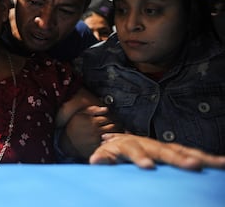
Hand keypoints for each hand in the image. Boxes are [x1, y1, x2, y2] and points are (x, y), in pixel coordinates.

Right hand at [60, 106, 120, 158]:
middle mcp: (96, 130)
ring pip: (111, 135)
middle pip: (112, 126)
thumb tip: (106, 109)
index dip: (108, 119)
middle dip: (113, 125)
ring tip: (110, 133)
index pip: (108, 118)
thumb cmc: (74, 126)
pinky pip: (107, 143)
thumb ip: (93, 109)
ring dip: (113, 133)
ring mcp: (97, 140)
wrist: (68, 141)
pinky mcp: (96, 147)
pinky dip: (109, 141)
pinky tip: (106, 140)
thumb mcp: (80, 114)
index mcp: (93, 121)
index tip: (107, 120)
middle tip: (111, 126)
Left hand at [89, 133, 224, 169]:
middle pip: (165, 151)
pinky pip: (191, 155)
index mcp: (131, 144)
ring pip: (183, 151)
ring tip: (219, 164)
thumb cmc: (116, 150)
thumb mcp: (107, 153)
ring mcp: (164, 147)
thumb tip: (95, 160)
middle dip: (179, 159)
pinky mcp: (174, 151)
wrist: (125, 140)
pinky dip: (207, 159)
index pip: (135, 150)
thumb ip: (103, 157)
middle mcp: (150, 143)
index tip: (147, 167)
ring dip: (200, 158)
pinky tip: (221, 164)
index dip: (141, 157)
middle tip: (193, 167)